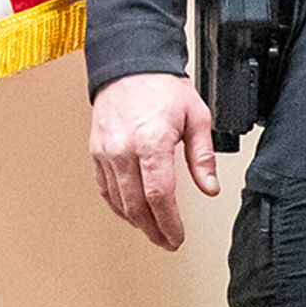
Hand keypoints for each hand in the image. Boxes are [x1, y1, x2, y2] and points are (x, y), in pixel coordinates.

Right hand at [90, 72, 217, 250]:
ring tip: (153, 231)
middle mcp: (123, 150)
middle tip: (167, 241)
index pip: (158, 196)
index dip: (169, 223)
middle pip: (136, 205)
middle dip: (153, 230)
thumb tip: (209, 187)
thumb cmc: (161, 87)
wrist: (129, 65)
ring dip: (136, 222)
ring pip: (119, 201)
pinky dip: (118, 206)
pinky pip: (105, 189)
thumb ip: (202, 157)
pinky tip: (131, 213)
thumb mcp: (196, 117)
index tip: (177, 237)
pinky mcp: (96, 152)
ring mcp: (106, 152)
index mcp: (151, 142)